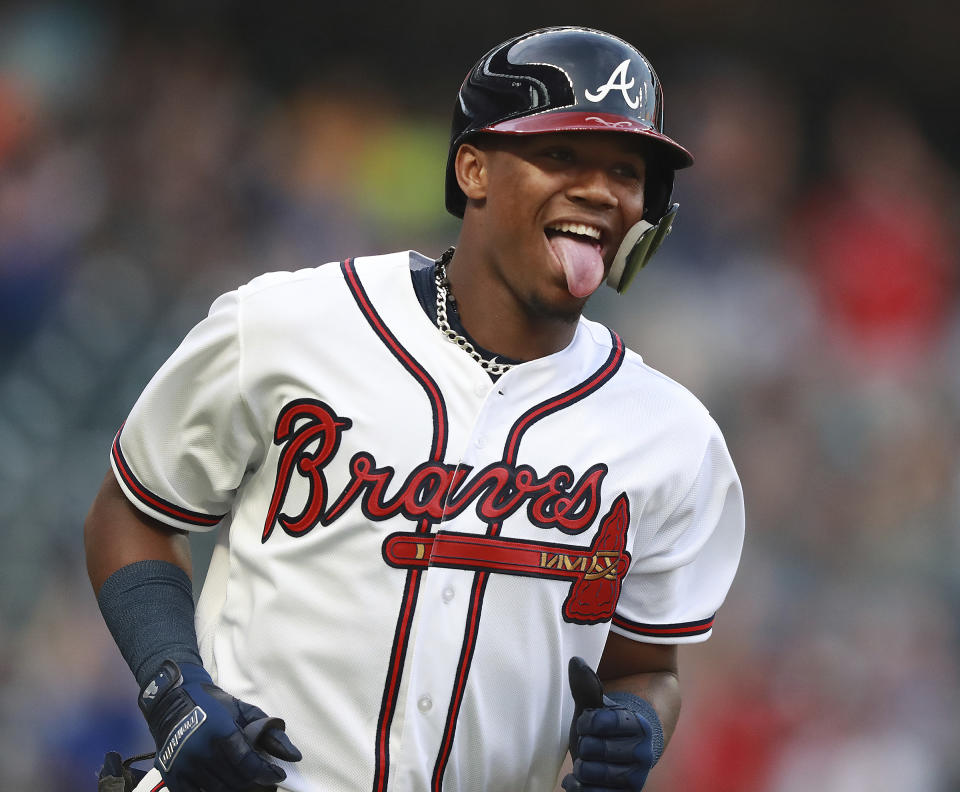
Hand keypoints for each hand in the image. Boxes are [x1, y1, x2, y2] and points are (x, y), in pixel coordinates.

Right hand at [138, 660, 301, 791]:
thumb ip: (269, 732)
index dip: (266, 773)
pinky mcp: (174, 777)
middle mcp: (200, 751)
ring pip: (219, 791)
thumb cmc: (212, 705)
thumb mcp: (243, 711)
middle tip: (266, 781)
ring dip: (238, 790)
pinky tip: (226, 786)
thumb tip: (293, 756)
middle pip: (236, 781)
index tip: (278, 776)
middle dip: (256, 783)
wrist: (172, 703)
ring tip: (249, 784)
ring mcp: (185, 766)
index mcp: (220, 731)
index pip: (248, 763)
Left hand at [562, 656, 656, 790]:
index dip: (588, 721)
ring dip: (583, 768)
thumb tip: (575, 661)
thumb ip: (587, 686)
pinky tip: (573, 781)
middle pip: (598, 750)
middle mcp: (642, 753)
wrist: (626, 750)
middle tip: (586, 742)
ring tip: (581, 761)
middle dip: (585, 745)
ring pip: (600, 776)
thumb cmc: (609, 724)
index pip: (603, 722)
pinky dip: (583, 789)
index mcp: (638, 725)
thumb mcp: (599, 705)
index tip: (586, 719)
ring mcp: (635, 776)